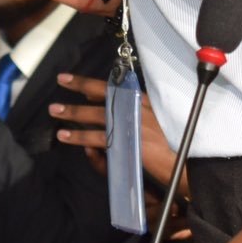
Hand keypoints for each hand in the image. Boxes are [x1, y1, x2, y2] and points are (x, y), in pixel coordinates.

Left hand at [50, 73, 179, 186]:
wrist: (187, 164)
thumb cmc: (171, 145)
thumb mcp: (152, 121)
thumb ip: (127, 112)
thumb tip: (95, 103)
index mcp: (143, 101)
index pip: (113, 86)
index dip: (88, 82)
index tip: (69, 78)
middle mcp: (138, 108)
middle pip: (104, 96)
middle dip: (79, 88)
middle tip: (59, 83)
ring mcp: (133, 125)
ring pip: (98, 115)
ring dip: (73, 112)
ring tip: (54, 111)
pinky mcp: (128, 142)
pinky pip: (98, 138)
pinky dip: (80, 137)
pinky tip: (65, 136)